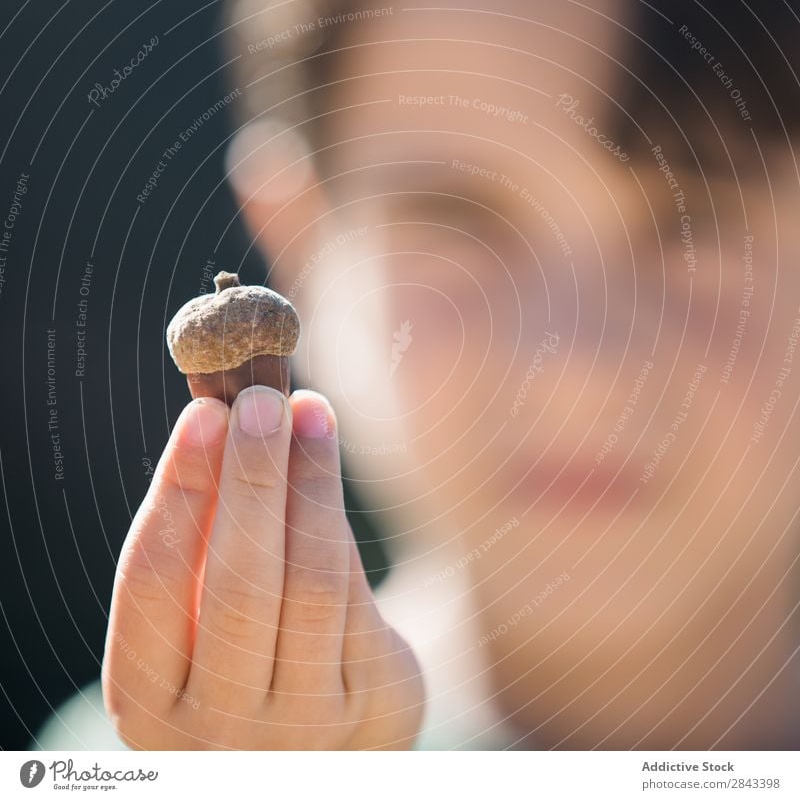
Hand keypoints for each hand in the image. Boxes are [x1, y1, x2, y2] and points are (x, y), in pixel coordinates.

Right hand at [102, 387, 423, 748]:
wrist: (315, 731)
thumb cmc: (237, 649)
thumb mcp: (197, 612)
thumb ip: (201, 538)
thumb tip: (226, 420)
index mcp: (149, 706)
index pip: (152, 583)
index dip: (179, 488)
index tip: (204, 414)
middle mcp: (221, 731)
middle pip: (240, 582)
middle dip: (253, 476)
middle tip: (263, 398)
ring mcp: (305, 728)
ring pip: (312, 579)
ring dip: (311, 480)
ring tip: (309, 412)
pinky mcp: (374, 705)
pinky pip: (357, 590)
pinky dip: (335, 519)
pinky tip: (323, 468)